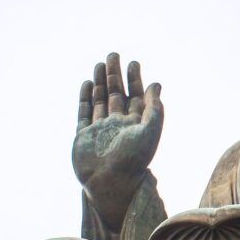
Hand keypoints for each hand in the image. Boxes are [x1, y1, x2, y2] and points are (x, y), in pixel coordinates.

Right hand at [72, 53, 163, 229]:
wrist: (110, 184)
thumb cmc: (134, 160)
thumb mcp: (150, 131)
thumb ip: (154, 108)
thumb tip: (156, 84)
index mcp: (135, 124)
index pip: (135, 96)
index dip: (135, 79)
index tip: (134, 62)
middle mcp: (117, 125)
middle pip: (116, 94)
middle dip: (115, 74)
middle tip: (114, 55)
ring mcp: (99, 130)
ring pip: (100, 100)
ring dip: (100, 82)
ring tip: (100, 63)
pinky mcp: (83, 136)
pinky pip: (84, 113)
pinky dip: (85, 98)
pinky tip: (88, 83)